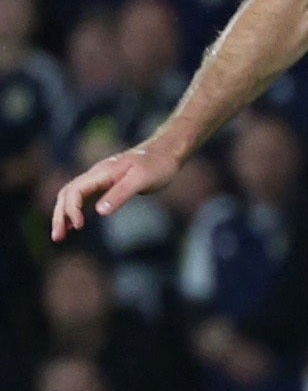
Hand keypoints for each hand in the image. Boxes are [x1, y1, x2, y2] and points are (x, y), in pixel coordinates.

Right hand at [50, 137, 180, 237]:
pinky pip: (84, 198)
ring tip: (59, 236)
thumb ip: (120, 194)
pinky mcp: (107, 185)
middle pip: (67, 194)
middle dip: (60, 216)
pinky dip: (75, 211)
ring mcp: (100, 179)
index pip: (75, 190)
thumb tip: (99, 211)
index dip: (72, 209)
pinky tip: (75, 225)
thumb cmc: (157, 165)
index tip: (79, 226)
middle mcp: (96, 175)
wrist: (167, 152)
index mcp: (101, 172)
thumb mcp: (141, 179)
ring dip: (64, 215)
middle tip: (57, 238)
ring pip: (72, 197)